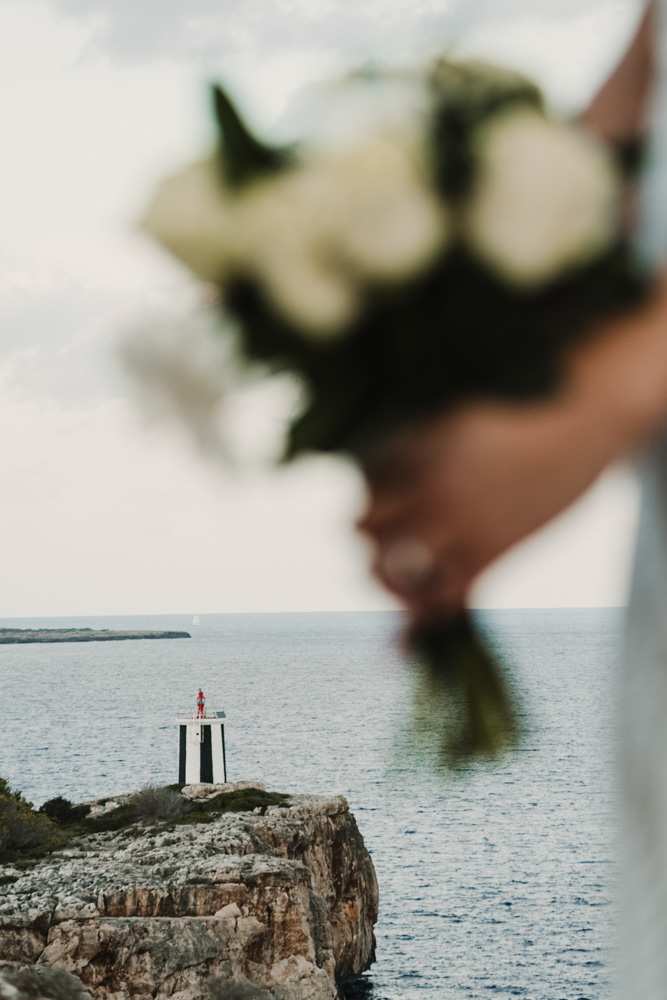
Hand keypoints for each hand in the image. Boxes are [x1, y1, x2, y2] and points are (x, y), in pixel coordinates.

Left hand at [359, 272, 666, 623]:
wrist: (584, 416)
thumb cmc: (524, 407)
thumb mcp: (457, 415)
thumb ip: (418, 444)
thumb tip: (381, 474)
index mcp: (416, 447)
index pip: (364, 484)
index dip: (366, 494)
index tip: (379, 501)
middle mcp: (429, 488)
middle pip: (365, 528)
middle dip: (364, 537)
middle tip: (374, 543)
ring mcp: (460, 523)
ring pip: (392, 568)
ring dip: (383, 580)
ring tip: (388, 580)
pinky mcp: (492, 551)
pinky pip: (444, 598)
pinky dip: (422, 618)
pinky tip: (411, 628)